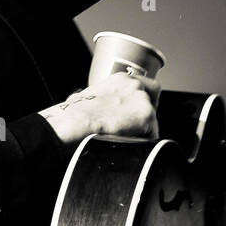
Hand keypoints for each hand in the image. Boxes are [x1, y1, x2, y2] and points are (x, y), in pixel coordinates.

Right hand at [39, 71, 159, 148]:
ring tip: (125, 140)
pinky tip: (127, 146)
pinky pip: (152, 135)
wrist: (74, 125)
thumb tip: (97, 111)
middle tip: (135, 129)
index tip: (133, 114)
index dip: (140, 102)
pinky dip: (142, 143)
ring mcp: (142, 99)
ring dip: (142, 131)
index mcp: (120, 80)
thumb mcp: (86, 99)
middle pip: (153, 99)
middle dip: (147, 114)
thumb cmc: (73, 115)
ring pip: (152, 119)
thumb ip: (101, 101)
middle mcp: (134, 84)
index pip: (143, 86)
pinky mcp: (147, 115)